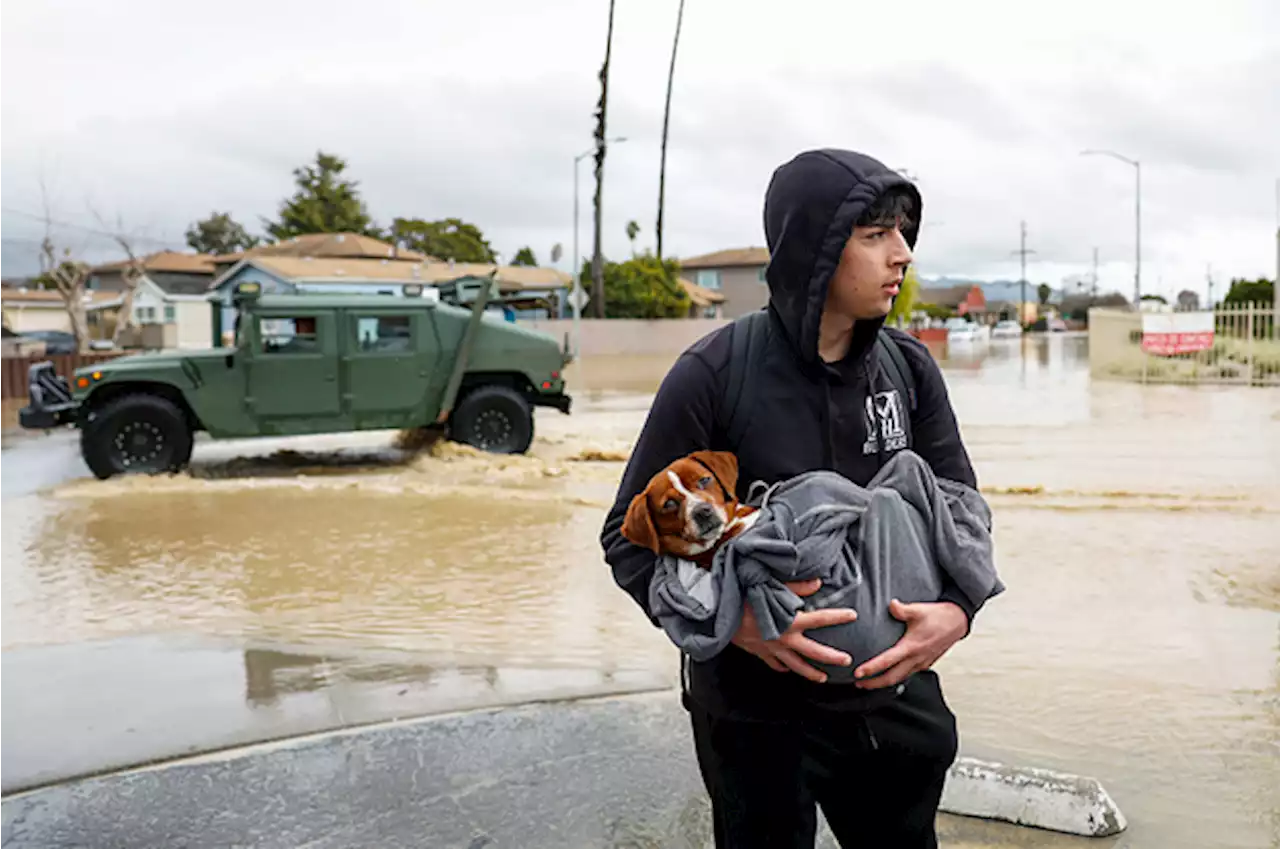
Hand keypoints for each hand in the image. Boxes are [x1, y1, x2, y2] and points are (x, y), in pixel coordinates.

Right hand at [730, 579, 856, 682]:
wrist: (719, 616)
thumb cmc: (743, 598)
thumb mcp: (769, 587)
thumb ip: (795, 587)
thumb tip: (818, 583)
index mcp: (789, 622)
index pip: (820, 619)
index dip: (838, 617)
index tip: (853, 616)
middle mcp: (784, 639)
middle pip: (813, 652)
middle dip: (832, 657)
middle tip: (848, 661)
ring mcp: (772, 649)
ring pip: (796, 666)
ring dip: (811, 672)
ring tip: (823, 678)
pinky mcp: (759, 653)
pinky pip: (774, 665)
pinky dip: (783, 668)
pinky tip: (787, 670)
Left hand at [853, 599, 967, 689]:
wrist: (959, 621)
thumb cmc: (939, 616)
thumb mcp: (919, 610)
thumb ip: (902, 609)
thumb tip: (891, 605)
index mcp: (912, 646)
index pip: (887, 661)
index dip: (871, 669)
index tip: (858, 673)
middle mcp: (916, 658)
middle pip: (892, 677)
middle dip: (874, 683)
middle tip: (858, 684)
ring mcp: (922, 662)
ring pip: (900, 678)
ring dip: (884, 682)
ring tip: (869, 682)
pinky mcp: (926, 662)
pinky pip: (909, 674)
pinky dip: (897, 677)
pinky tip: (890, 674)